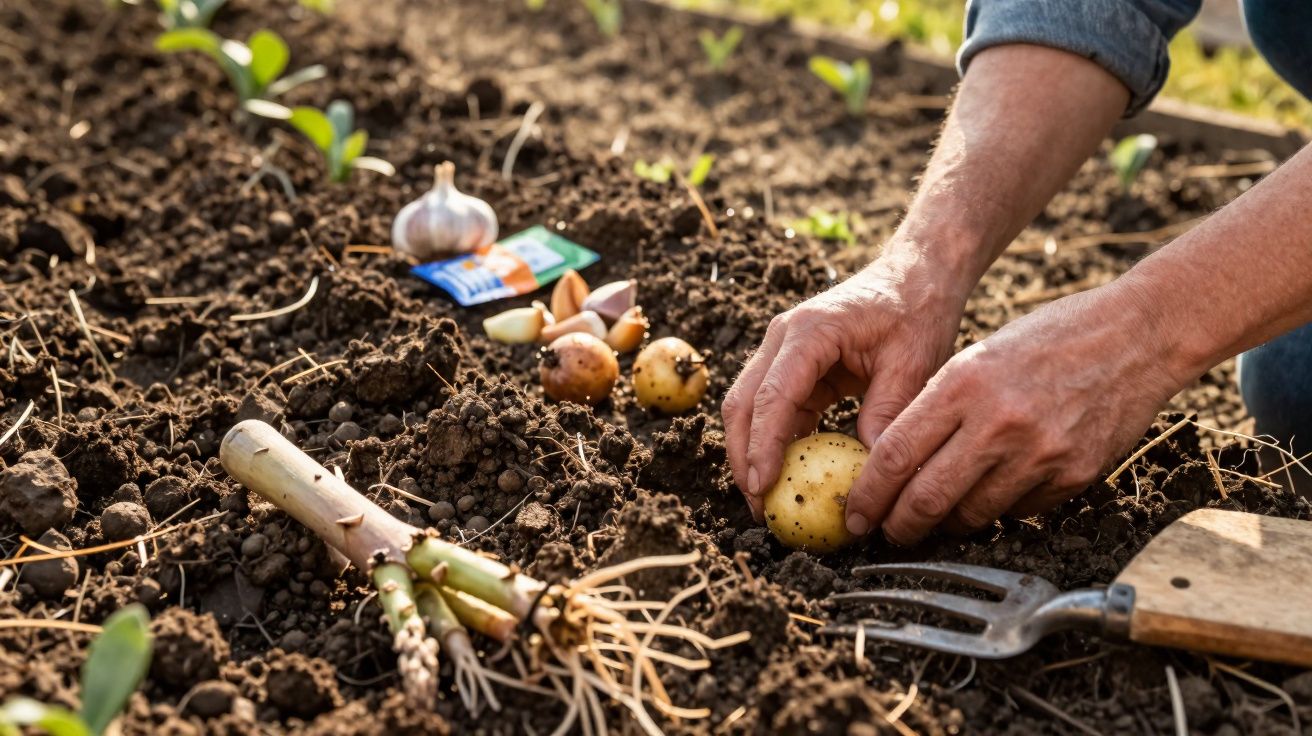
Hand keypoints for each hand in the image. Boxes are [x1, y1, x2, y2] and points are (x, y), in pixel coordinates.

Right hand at [723, 248, 969, 521]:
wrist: (914, 278)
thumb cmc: (916, 312)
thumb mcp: (913, 362)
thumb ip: (888, 411)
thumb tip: (870, 470)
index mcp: (810, 331)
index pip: (773, 395)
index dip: (764, 445)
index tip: (763, 486)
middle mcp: (783, 338)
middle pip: (744, 403)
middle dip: (744, 457)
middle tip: (760, 506)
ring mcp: (782, 352)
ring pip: (749, 408)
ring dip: (753, 453)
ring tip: (769, 500)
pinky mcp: (793, 368)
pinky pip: (773, 411)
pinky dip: (776, 444)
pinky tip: (790, 477)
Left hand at [849, 281, 1187, 543]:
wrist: (1137, 335)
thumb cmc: (1051, 338)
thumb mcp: (981, 354)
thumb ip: (940, 405)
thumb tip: (896, 462)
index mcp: (964, 383)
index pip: (896, 454)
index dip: (868, 493)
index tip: (855, 511)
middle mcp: (999, 422)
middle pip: (927, 498)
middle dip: (898, 526)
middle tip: (886, 532)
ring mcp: (1040, 454)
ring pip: (971, 515)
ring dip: (945, 524)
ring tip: (933, 519)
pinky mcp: (1074, 476)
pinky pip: (1018, 511)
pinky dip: (997, 510)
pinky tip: (991, 494)